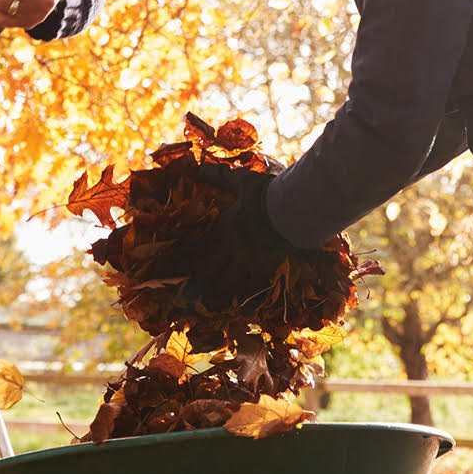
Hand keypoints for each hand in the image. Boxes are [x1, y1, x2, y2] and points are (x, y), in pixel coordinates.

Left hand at [183, 171, 294, 308]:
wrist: (293, 209)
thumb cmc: (267, 193)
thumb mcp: (241, 180)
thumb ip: (219, 175)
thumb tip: (196, 167)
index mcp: (225, 226)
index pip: (202, 246)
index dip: (188, 259)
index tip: (179, 267)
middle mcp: (233, 246)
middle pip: (211, 268)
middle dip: (199, 281)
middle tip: (188, 294)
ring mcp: (250, 259)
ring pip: (228, 281)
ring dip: (216, 293)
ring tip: (207, 305)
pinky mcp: (268, 267)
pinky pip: (251, 286)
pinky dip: (242, 297)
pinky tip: (237, 306)